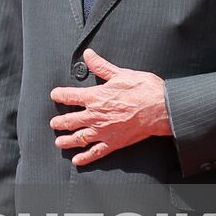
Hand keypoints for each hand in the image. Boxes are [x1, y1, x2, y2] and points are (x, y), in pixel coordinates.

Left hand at [50, 49, 171, 166]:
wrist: (162, 109)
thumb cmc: (144, 90)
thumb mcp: (121, 74)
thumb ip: (101, 66)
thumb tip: (88, 54)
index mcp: (95, 97)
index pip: (69, 96)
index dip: (59, 95)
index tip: (54, 95)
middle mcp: (95, 115)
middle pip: (70, 120)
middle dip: (59, 122)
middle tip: (53, 123)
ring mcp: (103, 131)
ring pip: (79, 138)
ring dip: (66, 140)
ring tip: (59, 142)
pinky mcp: (114, 143)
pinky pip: (95, 152)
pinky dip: (85, 157)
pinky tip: (77, 160)